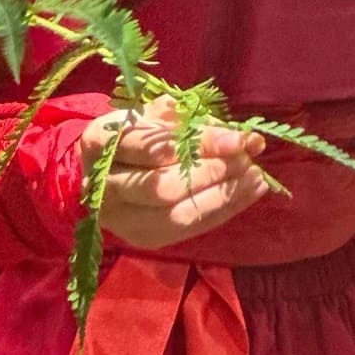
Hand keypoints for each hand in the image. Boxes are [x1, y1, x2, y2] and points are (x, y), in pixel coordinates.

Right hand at [79, 99, 272, 250]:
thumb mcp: (161, 116)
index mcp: (100, 141)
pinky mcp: (144, 238)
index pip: (155, 147)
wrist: (110, 169)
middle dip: (212, 173)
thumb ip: (199, 124)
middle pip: (162, 187)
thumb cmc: (140, 133)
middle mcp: (103, 185)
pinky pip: (189, 230)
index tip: (240, 139)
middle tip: (246, 159)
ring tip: (254, 178)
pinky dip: (224, 211)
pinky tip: (249, 192)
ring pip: (176, 215)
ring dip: (223, 196)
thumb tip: (248, 140)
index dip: (202, 144)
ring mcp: (120, 218)